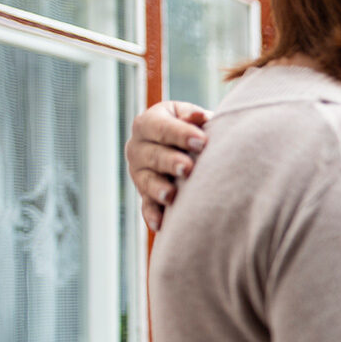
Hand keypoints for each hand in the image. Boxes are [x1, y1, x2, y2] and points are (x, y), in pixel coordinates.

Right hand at [125, 101, 211, 230]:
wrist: (188, 148)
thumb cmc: (194, 128)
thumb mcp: (194, 118)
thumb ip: (195, 117)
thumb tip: (199, 117)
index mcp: (149, 123)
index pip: (160, 127)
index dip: (180, 134)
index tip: (202, 142)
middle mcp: (138, 147)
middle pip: (151, 155)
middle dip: (170, 161)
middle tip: (188, 168)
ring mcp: (139, 172)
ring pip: (146, 181)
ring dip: (159, 188)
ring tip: (172, 195)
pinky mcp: (145, 193)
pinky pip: (146, 205)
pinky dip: (153, 215)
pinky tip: (160, 224)